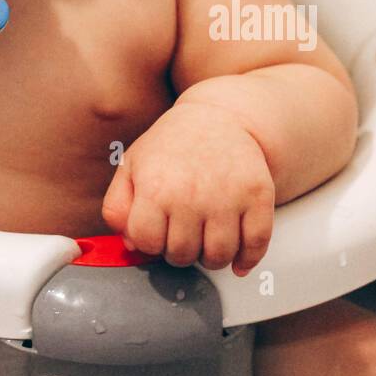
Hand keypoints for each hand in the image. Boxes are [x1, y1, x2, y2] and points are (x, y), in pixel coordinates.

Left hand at [101, 102, 275, 276]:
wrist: (218, 117)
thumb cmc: (172, 145)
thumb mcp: (131, 166)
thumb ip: (118, 207)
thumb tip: (131, 244)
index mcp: (155, 187)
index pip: (147, 243)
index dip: (150, 242)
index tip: (157, 231)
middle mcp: (191, 195)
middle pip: (182, 255)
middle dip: (179, 250)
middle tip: (182, 232)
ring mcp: (227, 197)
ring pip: (218, 257)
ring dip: (211, 257)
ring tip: (206, 238)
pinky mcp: (257, 196)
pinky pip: (256, 245)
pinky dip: (247, 259)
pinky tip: (238, 255)